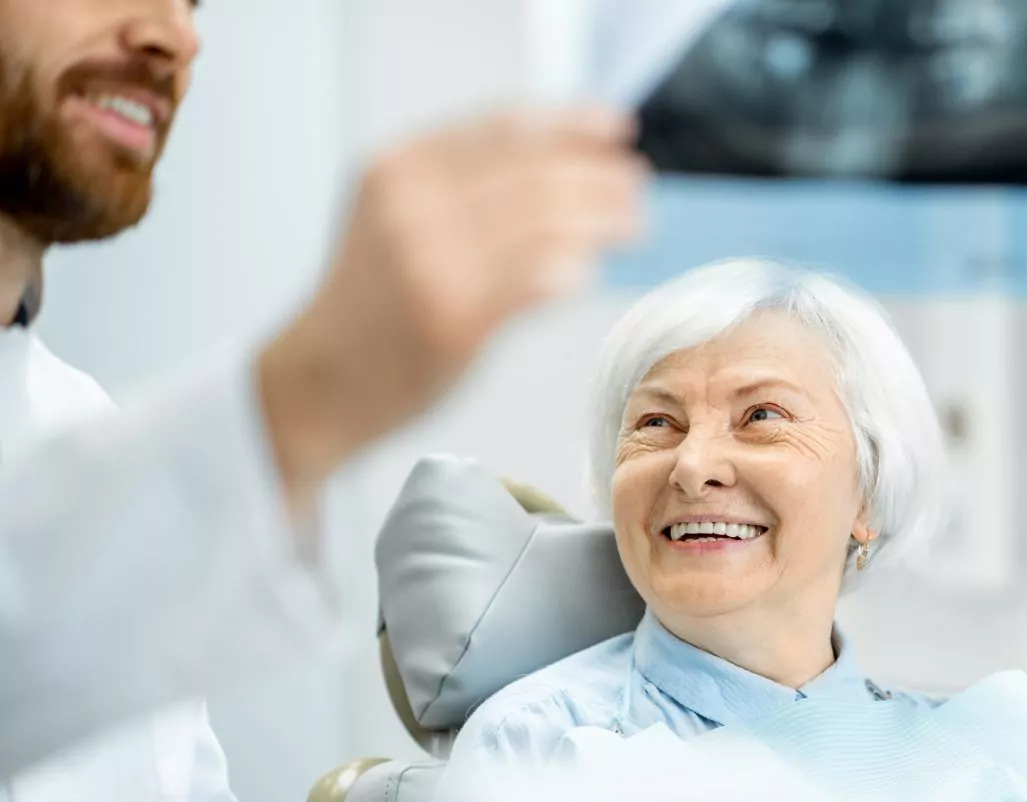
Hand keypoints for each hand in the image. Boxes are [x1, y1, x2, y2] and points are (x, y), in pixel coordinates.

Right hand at [258, 108, 646, 520]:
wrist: (318, 380)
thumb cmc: (371, 301)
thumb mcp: (397, 215)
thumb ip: (463, 184)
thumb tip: (566, 161)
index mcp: (399, 167)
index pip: (506, 128)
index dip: (573, 125)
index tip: (616, 130)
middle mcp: (411, 206)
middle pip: (536, 173)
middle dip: (600, 176)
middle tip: (636, 188)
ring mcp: (431, 263)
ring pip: (545, 223)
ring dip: (602, 220)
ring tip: (632, 225)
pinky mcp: (452, 319)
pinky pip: (536, 280)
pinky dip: (572, 268)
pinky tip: (587, 269)